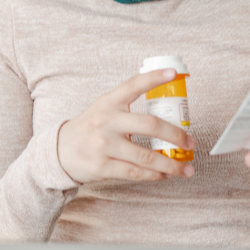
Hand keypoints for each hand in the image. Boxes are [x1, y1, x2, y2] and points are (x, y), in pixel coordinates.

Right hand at [57, 69, 195, 184]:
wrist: (59, 151)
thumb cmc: (89, 129)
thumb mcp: (103, 110)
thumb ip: (128, 110)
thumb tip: (167, 118)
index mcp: (109, 102)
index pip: (134, 85)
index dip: (155, 78)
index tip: (174, 73)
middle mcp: (107, 121)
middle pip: (150, 125)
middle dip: (176, 135)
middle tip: (190, 142)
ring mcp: (104, 145)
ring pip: (146, 156)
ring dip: (170, 164)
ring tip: (185, 168)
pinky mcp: (102, 166)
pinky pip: (135, 172)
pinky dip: (154, 175)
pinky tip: (165, 175)